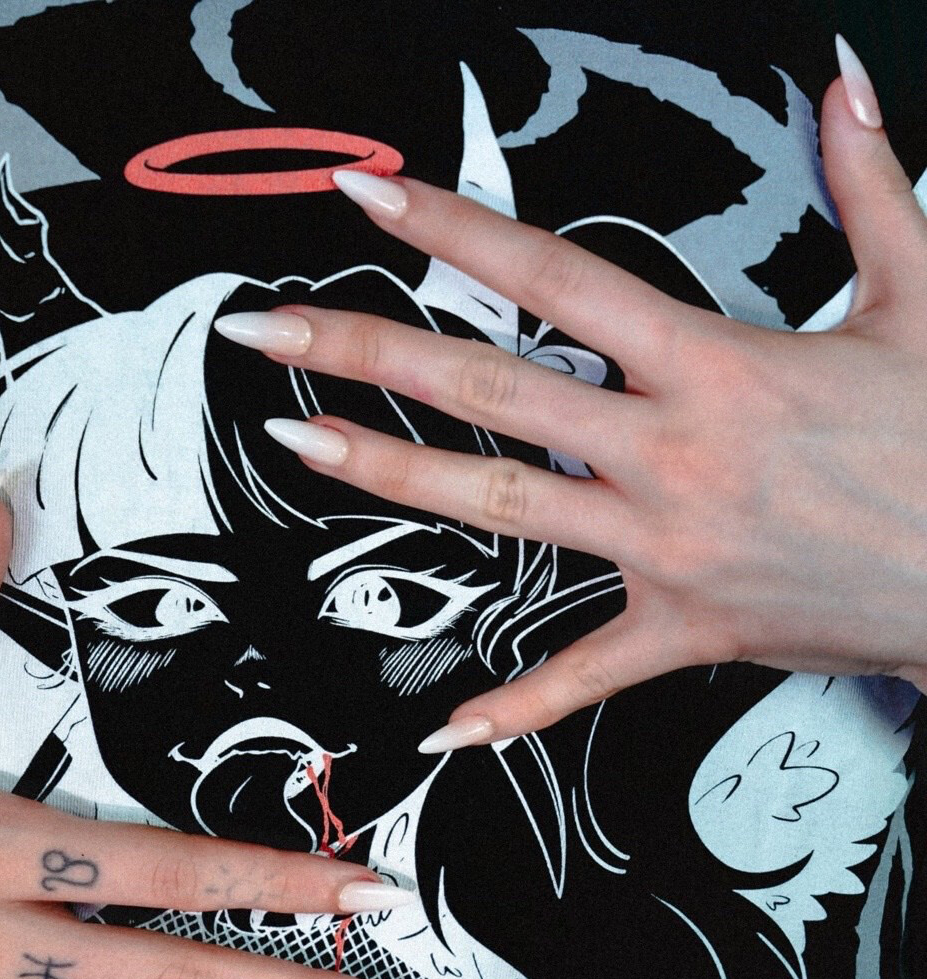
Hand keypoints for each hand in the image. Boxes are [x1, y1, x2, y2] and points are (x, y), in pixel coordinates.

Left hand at [217, 60, 926, 745]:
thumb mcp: (919, 299)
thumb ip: (869, 188)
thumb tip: (847, 94)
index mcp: (716, 364)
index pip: (556, 278)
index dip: (454, 231)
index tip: (370, 202)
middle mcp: (674, 452)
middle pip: (493, 389)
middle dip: (370, 352)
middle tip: (272, 334)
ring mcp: (668, 546)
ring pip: (506, 507)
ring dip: (394, 476)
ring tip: (301, 450)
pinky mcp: (684, 627)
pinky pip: (586, 674)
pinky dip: (520, 706)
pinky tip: (450, 729)